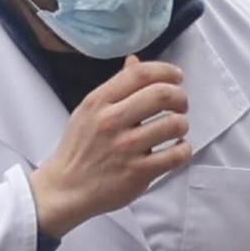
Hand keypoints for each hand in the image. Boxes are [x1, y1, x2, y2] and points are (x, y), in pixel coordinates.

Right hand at [29, 56, 190, 238]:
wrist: (65, 189)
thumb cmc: (79, 149)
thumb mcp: (88, 110)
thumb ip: (115, 87)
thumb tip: (134, 61)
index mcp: (98, 102)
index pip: (140, 74)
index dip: (166, 71)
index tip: (176, 78)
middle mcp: (111, 122)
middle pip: (161, 94)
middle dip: (180, 97)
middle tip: (181, 105)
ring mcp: (125, 148)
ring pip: (173, 124)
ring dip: (182, 124)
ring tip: (176, 129)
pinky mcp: (137, 173)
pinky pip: (175, 155)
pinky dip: (184, 149)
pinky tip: (177, 148)